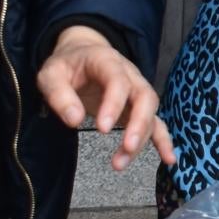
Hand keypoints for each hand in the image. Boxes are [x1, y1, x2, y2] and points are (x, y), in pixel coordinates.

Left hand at [37, 25, 173, 170]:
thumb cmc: (66, 66)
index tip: (103, 129)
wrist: (81, 55)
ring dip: (141, 139)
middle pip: (145, 97)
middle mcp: (129, 75)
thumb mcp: (50, 75)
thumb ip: (59, 95)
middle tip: (126, 147)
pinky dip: (163, 141)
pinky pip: (155, 122)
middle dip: (139, 124)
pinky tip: (168, 159)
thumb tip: (74, 121)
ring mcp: (136, 91)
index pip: (118, 81)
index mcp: (107, 61)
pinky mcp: (137, 107)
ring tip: (120, 163)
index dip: (114, 104)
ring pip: (150, 113)